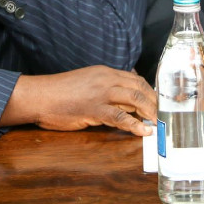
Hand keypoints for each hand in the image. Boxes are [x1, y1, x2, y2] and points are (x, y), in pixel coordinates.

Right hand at [2, 66, 156, 136]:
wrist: (40, 95)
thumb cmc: (61, 92)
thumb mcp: (87, 81)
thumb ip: (105, 86)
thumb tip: (124, 96)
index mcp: (105, 72)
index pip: (135, 79)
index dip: (150, 91)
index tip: (158, 103)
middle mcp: (106, 79)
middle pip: (139, 87)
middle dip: (154, 102)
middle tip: (163, 115)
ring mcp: (101, 93)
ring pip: (134, 98)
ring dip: (149, 111)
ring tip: (158, 122)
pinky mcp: (94, 108)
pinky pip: (119, 116)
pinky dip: (134, 124)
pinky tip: (144, 131)